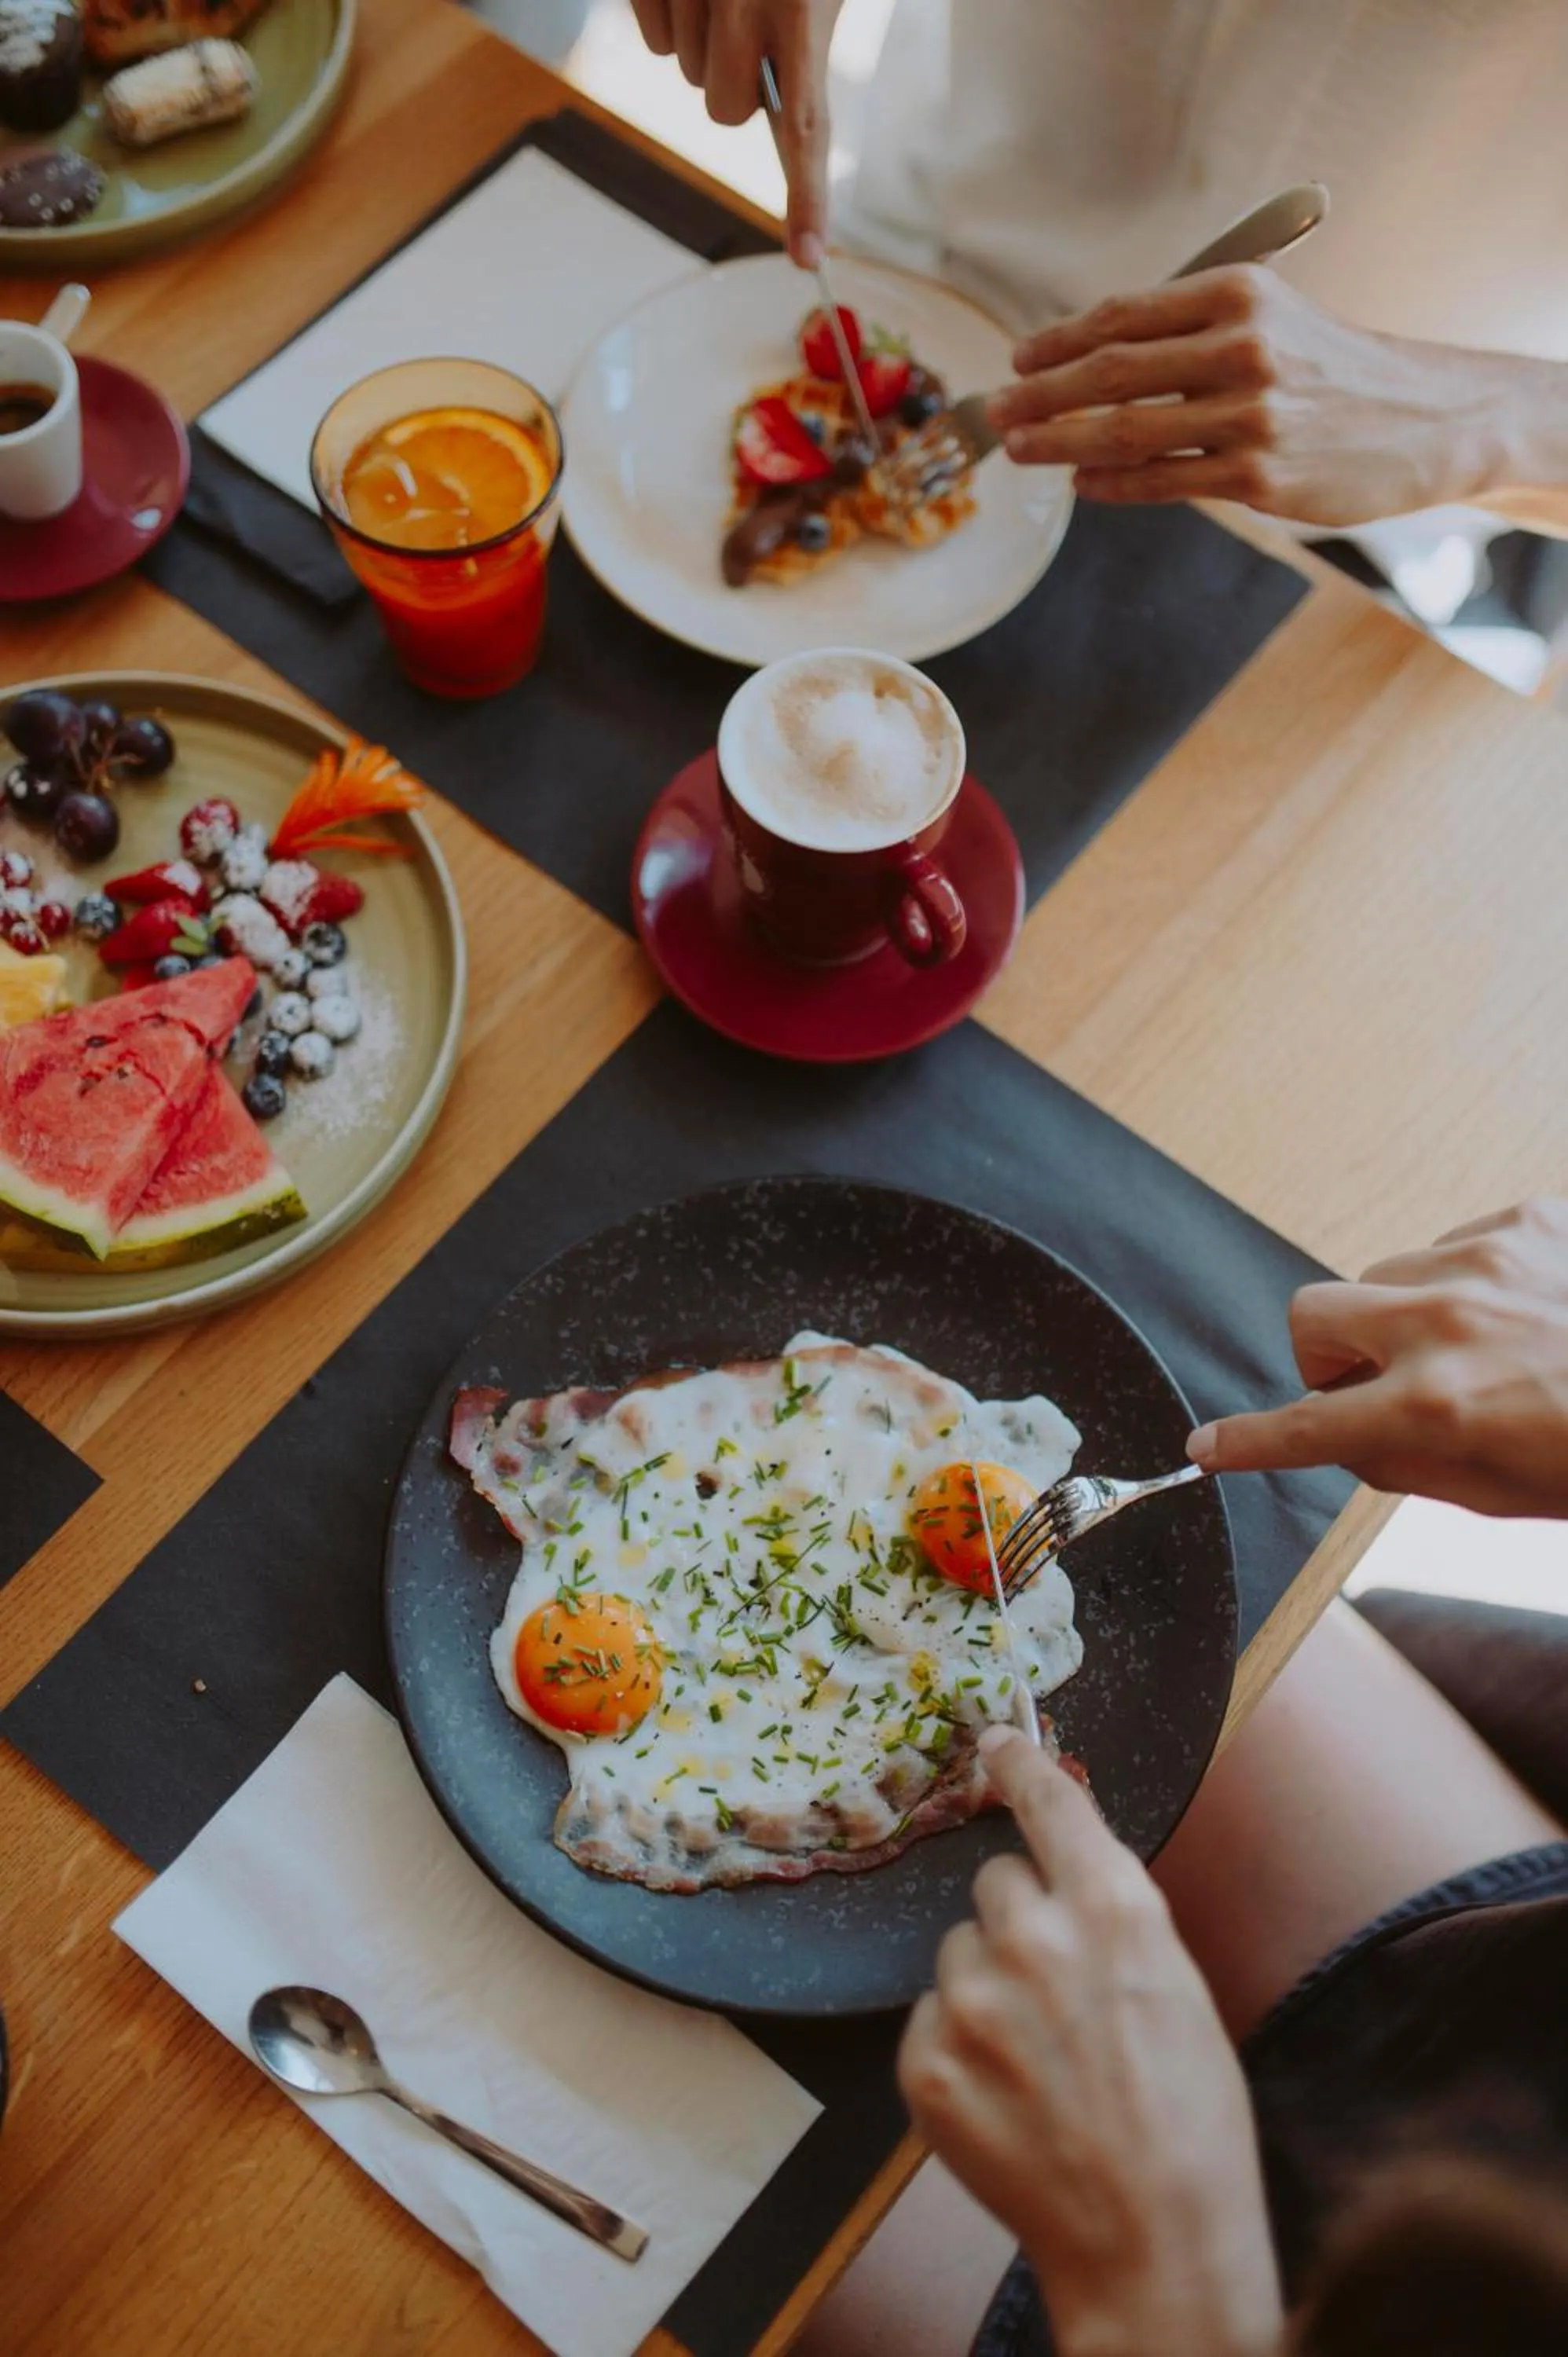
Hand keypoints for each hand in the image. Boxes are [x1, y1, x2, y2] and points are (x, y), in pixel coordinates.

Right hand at [630, 0, 841, 265]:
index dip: (806, 197)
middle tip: (755, 33)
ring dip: (705, 45)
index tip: (807, 256)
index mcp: (802, 6)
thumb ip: (807, 49)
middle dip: (737, 88)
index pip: (806, 127)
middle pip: (725, 111)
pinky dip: (669, 21)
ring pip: (687, 72)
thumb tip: (796, 123)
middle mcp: (745, 0)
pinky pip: (653, 41)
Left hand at [899, 1729, 1282, 2356]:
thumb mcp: (1176, 1985)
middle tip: (1058, 1993)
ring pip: (958, 1954)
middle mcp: (1035, 1937)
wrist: (1153, 2241)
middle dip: (1019, 1921)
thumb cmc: (1192, 2121)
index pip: (1048, 1803)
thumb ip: (1114, 1915)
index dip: (1018, 1767)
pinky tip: (1009, 2098)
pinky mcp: (926, 2061)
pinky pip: (931, 2020)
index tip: (993, 1742)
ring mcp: (973, 2002)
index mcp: (1114, 1909)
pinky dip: (960, 2051)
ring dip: (987, 1988)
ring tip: (1039, 2061)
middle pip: (995, 1882)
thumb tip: (1065, 1864)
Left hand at [985, 266, 1556, 526]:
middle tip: (996, 414)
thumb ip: (1191, 328)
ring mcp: (1249, 416)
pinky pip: (1160, 482)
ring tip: (1022, 451)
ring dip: (1058, 442)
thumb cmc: (1334, 369)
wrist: (1424, 419)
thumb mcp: (1273, 318)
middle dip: (1039, 396)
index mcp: (1238, 293)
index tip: (1018, 361)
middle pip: (1108, 373)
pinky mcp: (1257, 477)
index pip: (1122, 315)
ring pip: (1123, 432)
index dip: (1057, 342)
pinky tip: (1081, 481)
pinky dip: (1110, 483)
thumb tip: (1092, 354)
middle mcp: (1241, 348)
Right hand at [1189, 1197, 1567, 1515]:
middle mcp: (1448, 1324)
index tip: (1209, 1447)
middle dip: (1324, 1357)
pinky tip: (1528, 1312)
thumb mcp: (1504, 1490)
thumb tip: (1349, 1436)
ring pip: (1383, 1277)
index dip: (1248, 1444)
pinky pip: (1454, 1244)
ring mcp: (1487, 1259)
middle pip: (1311, 1317)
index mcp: (1438, 1407)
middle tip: (1370, 1386)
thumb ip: (1409, 1460)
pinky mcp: (1528, 1217)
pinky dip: (1469, 1281)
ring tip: (1479, 1349)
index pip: (1306, 1427)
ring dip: (1403, 1318)